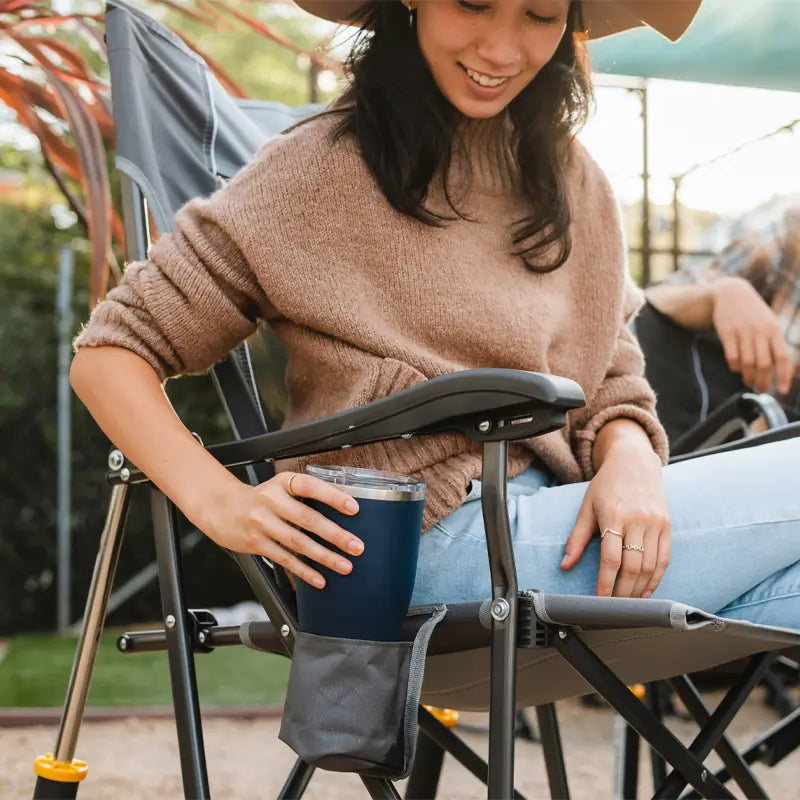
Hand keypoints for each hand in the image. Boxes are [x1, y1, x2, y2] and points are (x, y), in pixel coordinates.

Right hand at [197, 472, 363, 589]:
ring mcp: (262, 523)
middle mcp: (271, 501)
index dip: (332, 496)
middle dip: (335, 534)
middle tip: (356, 546)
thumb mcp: (279, 487)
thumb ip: (304, 495)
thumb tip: (342, 509)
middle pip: (307, 519)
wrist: (220, 507)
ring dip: (324, 557)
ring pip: (298, 543)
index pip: (310, 487)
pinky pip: (284, 559)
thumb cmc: (259, 498)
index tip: (354, 508)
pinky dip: (304, 571)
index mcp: (282, 483)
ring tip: (345, 565)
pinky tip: (319, 579)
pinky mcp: (255, 543)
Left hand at [560, 444, 669, 597]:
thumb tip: (565, 565)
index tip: (599, 600)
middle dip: (622, 592)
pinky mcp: (667, 526)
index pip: (611, 559)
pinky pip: (664, 559)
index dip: (605, 584)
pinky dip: (655, 579)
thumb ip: (577, 538)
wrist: (634, 463)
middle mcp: (638, 520)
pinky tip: (645, 591)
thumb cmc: (606, 486)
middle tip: (613, 607)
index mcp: (614, 516)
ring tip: (627, 603)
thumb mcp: (586, 508)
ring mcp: (655, 523)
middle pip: (632, 566)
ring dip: (638, 590)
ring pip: (650, 566)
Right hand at [711, 276, 792, 394]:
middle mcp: (759, 331)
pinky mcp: (726, 332)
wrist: (731, 293)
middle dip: (762, 381)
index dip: (783, 376)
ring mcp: (742, 331)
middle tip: (760, 389)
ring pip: (747, 363)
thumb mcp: (769, 323)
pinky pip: (731, 356)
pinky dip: (734, 367)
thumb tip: (780, 369)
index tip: (781, 391)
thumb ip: (774, 343)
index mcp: (774, 330)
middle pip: (763, 364)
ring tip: (748, 381)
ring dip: (748, 376)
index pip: (782, 358)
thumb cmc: (753, 313)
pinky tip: (735, 368)